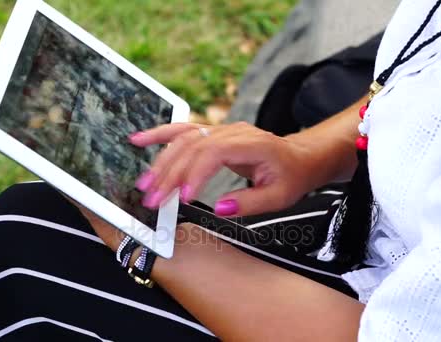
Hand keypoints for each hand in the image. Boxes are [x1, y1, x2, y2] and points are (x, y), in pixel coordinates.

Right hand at [129, 122, 316, 216]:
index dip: (195, 174)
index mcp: (252, 144)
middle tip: (152, 198)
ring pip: (184, 138)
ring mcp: (222, 130)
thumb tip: (220, 208)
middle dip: (170, 173)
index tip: (181, 197)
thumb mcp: (279, 196)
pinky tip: (140, 140)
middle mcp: (233, 132)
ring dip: (161, 160)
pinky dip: (160, 135)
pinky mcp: (213, 134)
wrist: (300, 156)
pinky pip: (183, 131)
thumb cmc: (291, 176)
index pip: (214, 153)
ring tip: (145, 181)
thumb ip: (250, 202)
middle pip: (193, 146)